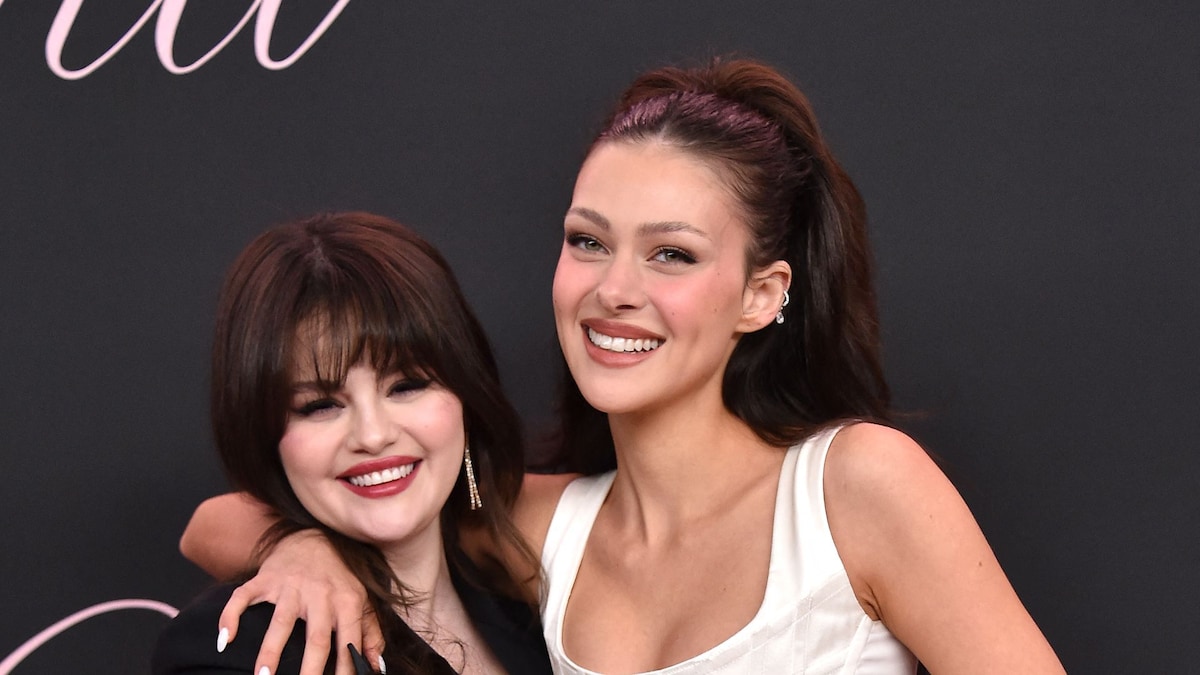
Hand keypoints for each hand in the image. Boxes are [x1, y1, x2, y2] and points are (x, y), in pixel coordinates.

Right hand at [217, 529, 383, 674]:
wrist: (314, 538)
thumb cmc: (339, 578)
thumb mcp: (362, 602)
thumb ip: (371, 634)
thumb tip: (377, 667)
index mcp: (346, 601)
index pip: (347, 640)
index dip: (346, 667)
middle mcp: (320, 594)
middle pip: (316, 636)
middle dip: (310, 667)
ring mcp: (290, 586)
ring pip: (280, 620)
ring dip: (270, 650)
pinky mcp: (265, 579)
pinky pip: (244, 597)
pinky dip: (231, 616)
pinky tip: (224, 641)